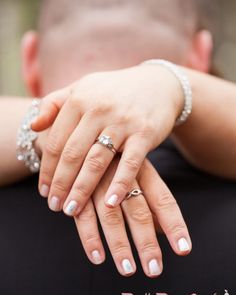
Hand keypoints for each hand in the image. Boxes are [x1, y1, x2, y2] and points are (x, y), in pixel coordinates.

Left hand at [32, 64, 182, 214]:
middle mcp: (98, 110)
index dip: (47, 169)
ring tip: (72, 210)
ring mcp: (123, 122)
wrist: (158, 84)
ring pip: (97, 161)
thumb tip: (33, 127)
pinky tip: (110, 202)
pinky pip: (130, 163)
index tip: (44, 190)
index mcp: (79, 100)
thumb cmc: (114, 91)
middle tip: (55, 206)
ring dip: (82, 188)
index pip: (56, 141)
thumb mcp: (83, 88)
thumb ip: (55, 104)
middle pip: (73, 154)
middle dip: (61, 183)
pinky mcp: (145, 133)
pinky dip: (119, 183)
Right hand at [74, 157, 190, 276]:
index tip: (183, 250)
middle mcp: (122, 174)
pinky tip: (98, 257)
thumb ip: (148, 197)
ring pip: (111, 215)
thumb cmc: (114, 159)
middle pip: (138, 211)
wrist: (78, 134)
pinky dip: (90, 237)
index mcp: (142, 169)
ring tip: (127, 269)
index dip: (174, 224)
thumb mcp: (135, 169)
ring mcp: (98, 180)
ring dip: (119, 244)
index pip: (163, 199)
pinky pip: (84, 215)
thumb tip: (162, 228)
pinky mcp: (76, 188)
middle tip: (154, 270)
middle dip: (146, 242)